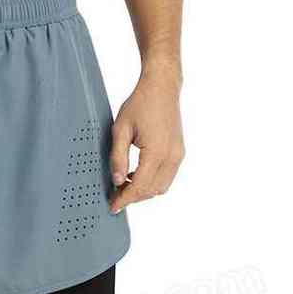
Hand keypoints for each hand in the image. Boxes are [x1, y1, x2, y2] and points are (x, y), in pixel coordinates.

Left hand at [109, 66, 184, 213]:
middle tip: (115, 197)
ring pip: (161, 187)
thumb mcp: (120, 129)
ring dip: (143, 191)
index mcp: (156, 151)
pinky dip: (152, 182)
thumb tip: (116, 181)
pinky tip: (136, 175)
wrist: (162, 86)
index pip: (139, 186)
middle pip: (151, 191)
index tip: (113, 207)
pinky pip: (166, 177)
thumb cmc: (141, 103)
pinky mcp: (179, 152)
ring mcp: (178, 155)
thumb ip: (118, 157)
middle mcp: (171, 156)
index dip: (125, 199)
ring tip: (124, 186)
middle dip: (133, 197)